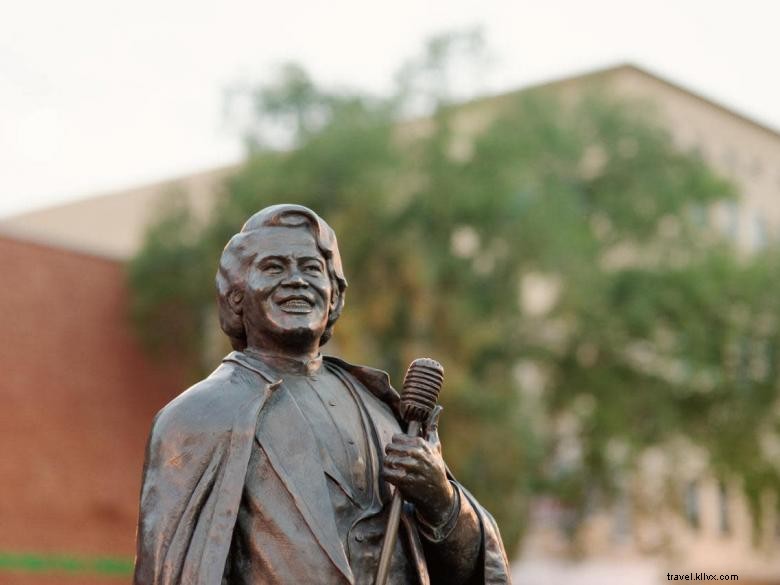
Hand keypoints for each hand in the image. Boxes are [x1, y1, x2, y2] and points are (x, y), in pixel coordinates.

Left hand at [382, 406, 454, 524]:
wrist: (439, 495)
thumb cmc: (435, 467)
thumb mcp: (436, 446)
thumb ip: (433, 426)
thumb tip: (438, 408)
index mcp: (421, 443)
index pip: (396, 438)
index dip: (397, 446)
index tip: (403, 453)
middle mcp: (417, 453)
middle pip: (389, 448)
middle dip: (391, 455)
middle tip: (398, 462)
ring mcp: (411, 467)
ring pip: (387, 460)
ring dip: (389, 466)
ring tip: (397, 470)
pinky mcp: (406, 481)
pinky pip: (386, 473)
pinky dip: (387, 476)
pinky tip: (395, 478)